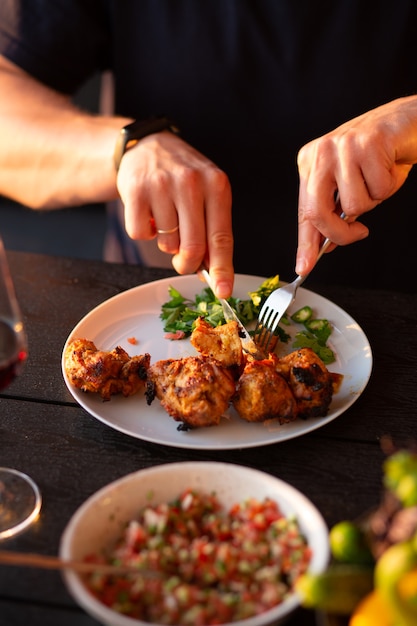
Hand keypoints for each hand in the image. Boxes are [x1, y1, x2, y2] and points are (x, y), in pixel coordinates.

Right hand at [116, 131, 233, 297]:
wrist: (148, 146)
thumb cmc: (182, 177)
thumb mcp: (207, 193)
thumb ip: (212, 230)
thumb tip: (213, 273)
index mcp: (216, 185)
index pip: (221, 237)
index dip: (222, 268)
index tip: (223, 291)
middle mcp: (191, 182)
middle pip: (193, 247)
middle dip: (188, 263)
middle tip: (183, 261)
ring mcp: (161, 185)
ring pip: (166, 243)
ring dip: (166, 242)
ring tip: (166, 219)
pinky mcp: (135, 190)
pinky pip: (140, 235)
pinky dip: (145, 233)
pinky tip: (149, 214)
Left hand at [295, 96, 416, 275]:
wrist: (409, 122)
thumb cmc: (380, 155)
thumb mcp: (351, 187)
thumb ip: (335, 213)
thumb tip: (324, 245)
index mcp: (310, 163)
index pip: (304, 211)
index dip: (305, 243)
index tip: (304, 266)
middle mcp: (320, 153)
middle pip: (318, 213)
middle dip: (341, 233)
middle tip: (359, 232)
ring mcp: (342, 146)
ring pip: (354, 204)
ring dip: (374, 199)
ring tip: (378, 177)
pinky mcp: (367, 143)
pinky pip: (379, 189)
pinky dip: (390, 184)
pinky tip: (390, 165)